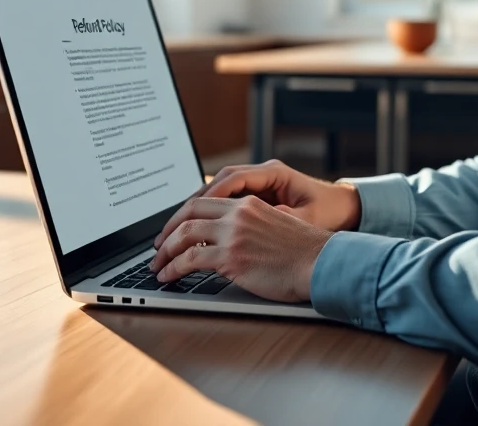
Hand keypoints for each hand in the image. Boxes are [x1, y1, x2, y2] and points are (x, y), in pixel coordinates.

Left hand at [149, 195, 332, 302]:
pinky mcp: (231, 257)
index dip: (183, 215)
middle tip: (158, 247)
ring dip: (165, 252)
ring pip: (184, 236)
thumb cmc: (304, 254)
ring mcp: (233, 234)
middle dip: (167, 231)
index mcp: (249, 204)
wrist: (320, 263)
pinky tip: (168, 277)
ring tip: (157, 267)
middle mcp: (238, 214)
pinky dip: (173, 269)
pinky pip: (189, 260)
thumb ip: (251, 227)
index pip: (205, 201)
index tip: (174, 230)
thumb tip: (230, 242)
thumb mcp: (276, 227)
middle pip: (189, 213)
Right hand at [168, 159, 361, 232]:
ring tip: (171, 233)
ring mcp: (258, 183)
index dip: (209, 197)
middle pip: (216, 183)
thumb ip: (284, 219)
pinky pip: (224, 202)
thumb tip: (258, 224)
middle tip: (168, 229)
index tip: (190, 216)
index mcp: (273, 173)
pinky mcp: (256, 197)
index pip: (232, 179)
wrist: (346, 207)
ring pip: (216, 192)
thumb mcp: (308, 218)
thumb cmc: (330, 212)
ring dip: (194, 211)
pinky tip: (192, 233)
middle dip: (190, 206)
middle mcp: (262, 174)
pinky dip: (207, 215)